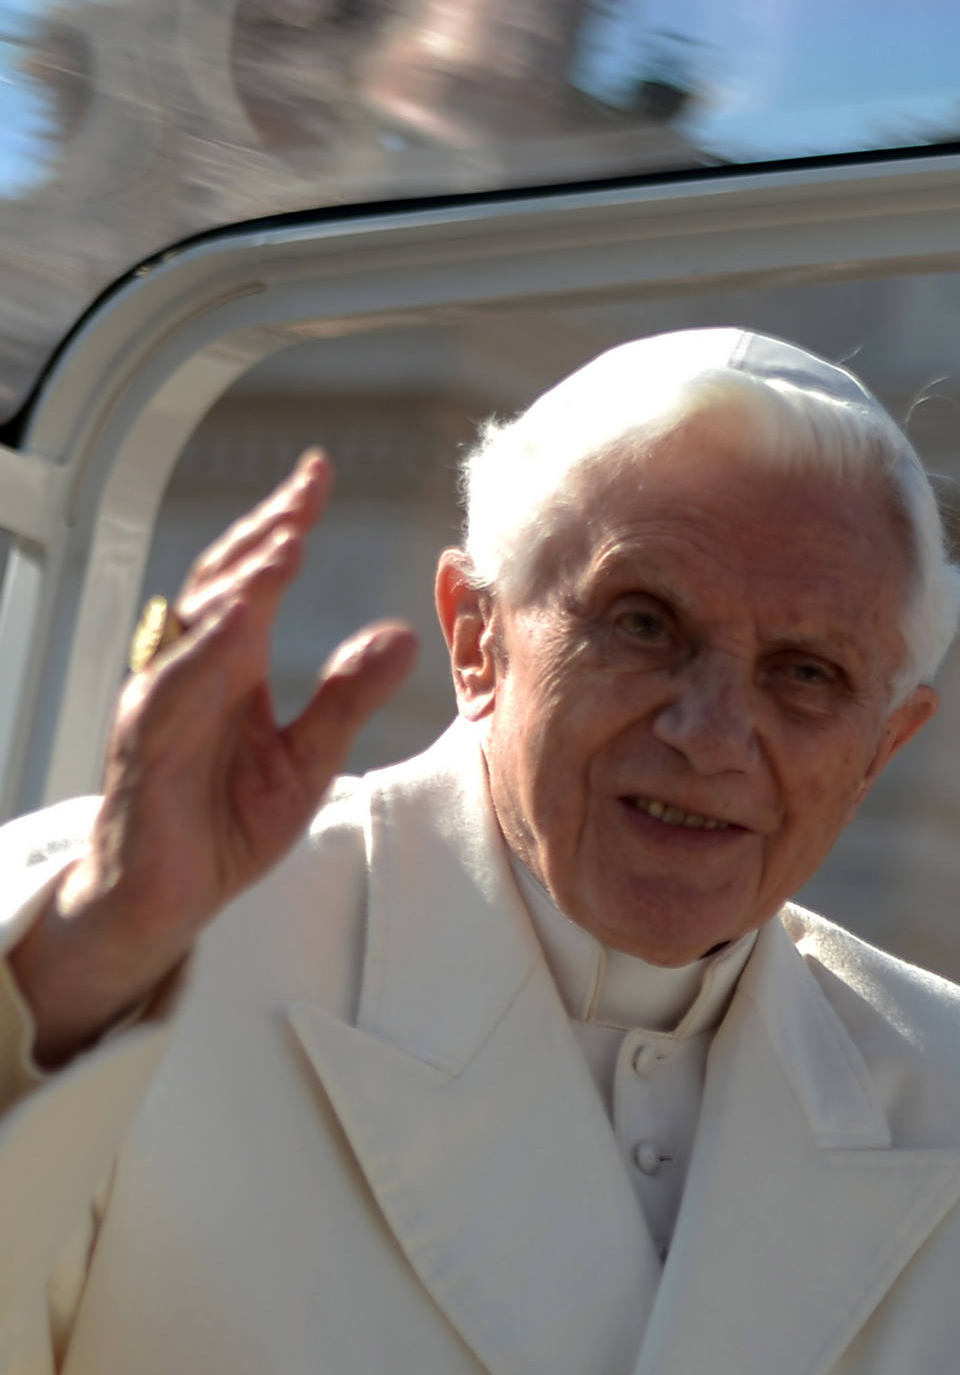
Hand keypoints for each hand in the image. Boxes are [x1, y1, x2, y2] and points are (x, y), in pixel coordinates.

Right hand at [9, 449, 416, 1065]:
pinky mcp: (145, 741)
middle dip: (266, 529)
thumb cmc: (224, 828)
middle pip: (224, 579)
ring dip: (243, 579)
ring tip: (287, 541)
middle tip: (308, 486)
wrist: (166, 900)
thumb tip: (400, 636)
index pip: (258, 577)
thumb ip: (346, 698)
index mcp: (231, 667)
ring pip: (197, 622)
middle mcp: (193, 670)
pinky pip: (174, 686)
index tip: (318, 474)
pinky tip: (241, 619)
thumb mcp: (306, 760)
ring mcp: (164, 700)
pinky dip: (207, 649)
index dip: (285, 523)